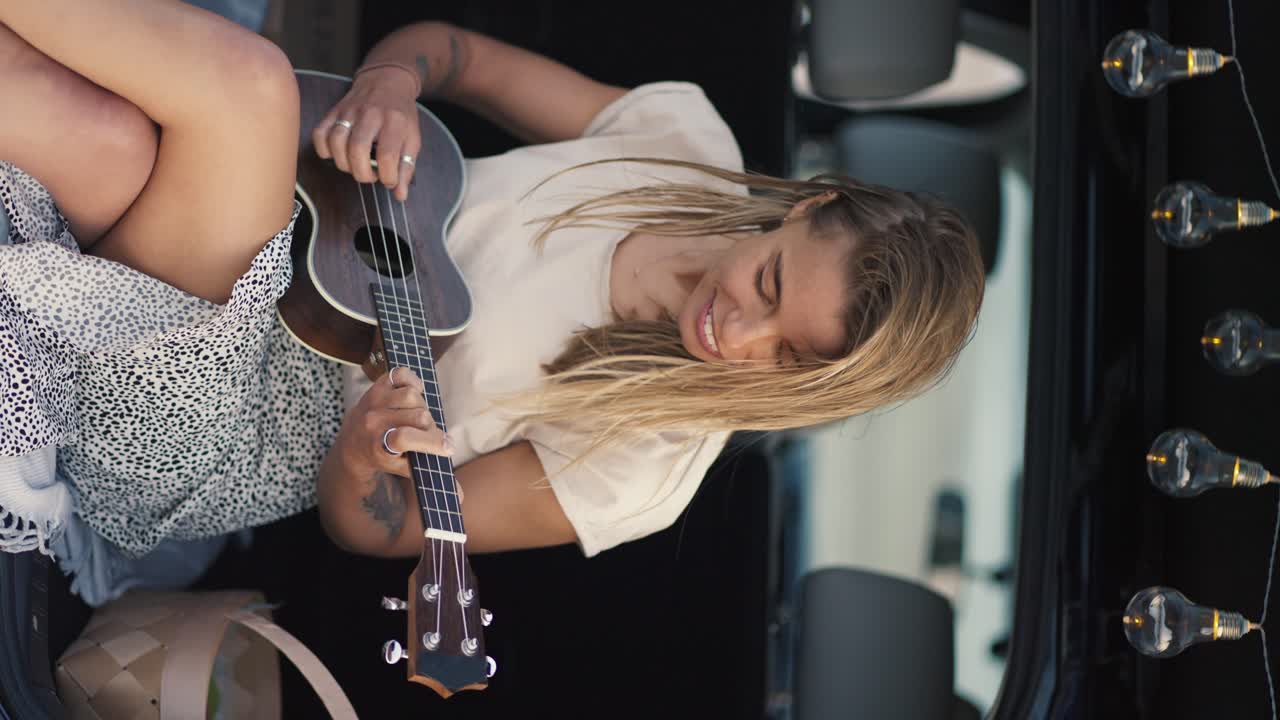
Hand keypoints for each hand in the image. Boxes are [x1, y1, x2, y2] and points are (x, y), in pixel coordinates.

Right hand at [312, 68, 420, 201]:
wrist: (387, 80)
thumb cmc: (400, 114)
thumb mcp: (412, 139)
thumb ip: (407, 168)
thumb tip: (400, 195)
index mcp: (394, 122)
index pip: (386, 156)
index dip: (387, 177)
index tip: (388, 180)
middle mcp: (370, 114)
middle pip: (357, 149)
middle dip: (361, 173)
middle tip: (369, 175)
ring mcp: (349, 111)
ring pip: (336, 142)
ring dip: (343, 163)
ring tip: (355, 165)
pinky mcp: (333, 111)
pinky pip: (319, 133)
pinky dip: (324, 150)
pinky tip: (337, 154)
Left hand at [333, 367, 454, 481]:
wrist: (353, 443)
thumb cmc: (386, 457)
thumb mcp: (404, 471)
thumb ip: (433, 479)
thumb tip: (460, 497)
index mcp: (379, 445)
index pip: (406, 438)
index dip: (431, 442)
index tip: (448, 448)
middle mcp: (373, 421)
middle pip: (418, 416)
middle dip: (430, 427)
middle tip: (429, 434)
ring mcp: (374, 401)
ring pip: (412, 395)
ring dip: (421, 406)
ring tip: (417, 417)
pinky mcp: (377, 386)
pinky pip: (401, 375)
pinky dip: (412, 382)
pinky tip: (413, 395)